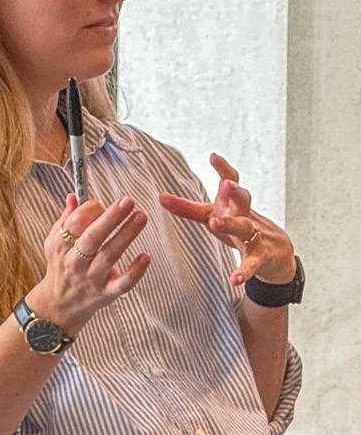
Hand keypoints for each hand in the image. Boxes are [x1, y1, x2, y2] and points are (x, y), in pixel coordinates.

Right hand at [27, 194, 150, 336]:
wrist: (60, 305)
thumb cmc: (61, 266)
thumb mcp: (55, 241)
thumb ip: (66, 218)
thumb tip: (74, 196)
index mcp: (61, 244)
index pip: (75, 222)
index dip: (90, 209)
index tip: (102, 202)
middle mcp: (75, 261)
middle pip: (93, 236)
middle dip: (111, 217)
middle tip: (128, 201)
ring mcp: (91, 278)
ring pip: (109, 255)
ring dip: (126, 235)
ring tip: (140, 216)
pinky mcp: (106, 293)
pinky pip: (122, 283)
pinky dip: (135, 271)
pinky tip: (146, 256)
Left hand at [158, 153, 295, 286]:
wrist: (275, 254)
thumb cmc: (237, 226)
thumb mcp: (212, 215)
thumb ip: (186, 207)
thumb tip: (160, 196)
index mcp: (232, 203)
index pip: (231, 179)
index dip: (223, 168)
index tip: (213, 155)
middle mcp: (244, 214)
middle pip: (242, 199)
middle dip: (234, 191)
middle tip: (226, 184)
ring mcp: (254, 235)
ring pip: (244, 227)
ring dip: (230, 224)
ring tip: (215, 223)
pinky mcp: (260, 257)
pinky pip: (251, 263)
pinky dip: (243, 271)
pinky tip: (234, 279)